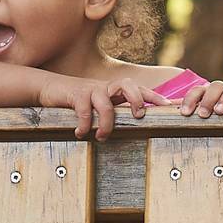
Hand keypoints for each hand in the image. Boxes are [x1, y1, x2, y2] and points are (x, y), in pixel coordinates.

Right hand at [38, 75, 170, 139]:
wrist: (52, 89)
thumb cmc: (81, 101)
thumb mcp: (101, 105)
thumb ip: (117, 111)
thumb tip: (134, 124)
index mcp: (116, 90)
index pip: (140, 89)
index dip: (155, 96)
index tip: (170, 105)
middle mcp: (107, 87)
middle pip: (128, 85)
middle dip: (137, 100)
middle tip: (139, 116)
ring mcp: (92, 89)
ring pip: (106, 104)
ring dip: (106, 123)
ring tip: (101, 137)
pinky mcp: (76, 94)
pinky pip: (84, 109)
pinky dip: (84, 124)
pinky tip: (80, 133)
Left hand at [178, 81, 222, 118]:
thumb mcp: (206, 114)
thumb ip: (191, 112)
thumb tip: (167, 115)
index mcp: (209, 92)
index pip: (198, 90)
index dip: (190, 100)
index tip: (185, 114)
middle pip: (215, 86)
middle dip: (208, 100)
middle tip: (203, 114)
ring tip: (219, 111)